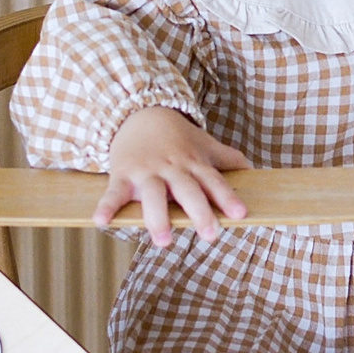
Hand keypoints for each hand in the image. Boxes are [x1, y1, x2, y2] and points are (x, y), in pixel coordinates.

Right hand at [100, 107, 250, 245]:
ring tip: (163, 240)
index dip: (227, 197)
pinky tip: (101, 221)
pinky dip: (107, 207)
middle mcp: (172, 168)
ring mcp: (146, 171)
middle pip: (187, 190)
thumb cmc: (176, 137)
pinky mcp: (122, 174)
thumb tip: (253, 170)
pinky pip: (114, 192)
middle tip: (211, 234)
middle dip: (199, 211)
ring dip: (157, 217)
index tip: (240, 214)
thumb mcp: (203, 144)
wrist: (139, 112)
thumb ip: (227, 159)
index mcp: (193, 163)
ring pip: (153, 195)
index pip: (214, 181)